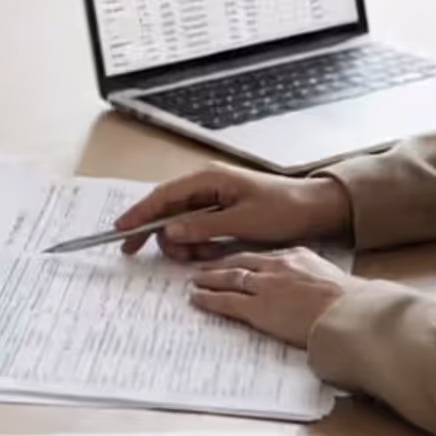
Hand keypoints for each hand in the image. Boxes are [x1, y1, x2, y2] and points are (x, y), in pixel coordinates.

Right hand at [112, 164, 351, 260]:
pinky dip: (197, 243)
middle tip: (143, 254)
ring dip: (182, 243)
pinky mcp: (221, 210)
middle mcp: (206, 184)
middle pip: (166, 209)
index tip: (121, 230)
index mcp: (208, 179)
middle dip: (159, 234)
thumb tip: (170, 231)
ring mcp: (213, 197)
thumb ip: (203, 227)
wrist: (315, 209)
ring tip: (197, 256)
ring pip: (181, 222)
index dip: (139, 213)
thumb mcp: (242, 222)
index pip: (163, 196)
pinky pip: (197, 227)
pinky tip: (208, 253)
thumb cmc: (283, 210)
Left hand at [188, 247, 361, 348]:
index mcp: (296, 256)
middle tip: (203, 267)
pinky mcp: (258, 308)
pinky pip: (226, 301)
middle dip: (219, 264)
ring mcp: (265, 286)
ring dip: (208, 279)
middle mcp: (276, 266)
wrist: (350, 314)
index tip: (232, 261)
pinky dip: (208, 298)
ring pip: (228, 278)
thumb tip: (313, 288)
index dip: (243, 259)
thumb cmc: (350, 303)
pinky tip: (196, 297)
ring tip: (194, 280)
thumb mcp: (331, 278)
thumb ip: (314, 277)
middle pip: (240, 261)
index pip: (261, 255)